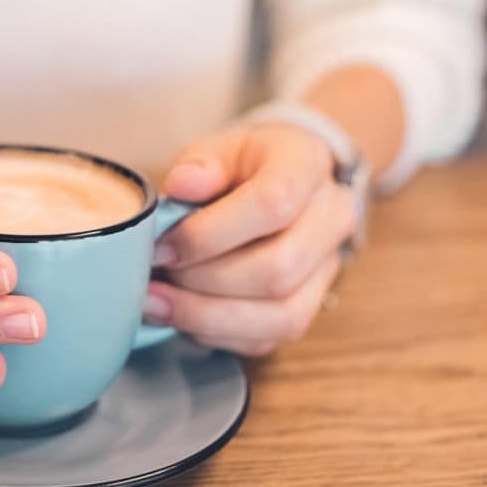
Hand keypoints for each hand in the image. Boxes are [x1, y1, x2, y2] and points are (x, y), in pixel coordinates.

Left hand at [145, 121, 355, 355]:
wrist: (282, 181)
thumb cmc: (244, 165)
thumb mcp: (220, 148)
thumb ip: (201, 164)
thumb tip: (180, 185)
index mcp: (307, 166)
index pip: (273, 204)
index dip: (210, 233)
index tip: (162, 245)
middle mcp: (330, 220)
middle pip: (278, 269)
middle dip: (204, 280)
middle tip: (156, 275)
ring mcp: (325, 269)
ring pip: (281, 315)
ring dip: (208, 317)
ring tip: (157, 304)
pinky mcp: (307, 307)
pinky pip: (268, 338)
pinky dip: (217, 334)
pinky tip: (182, 317)